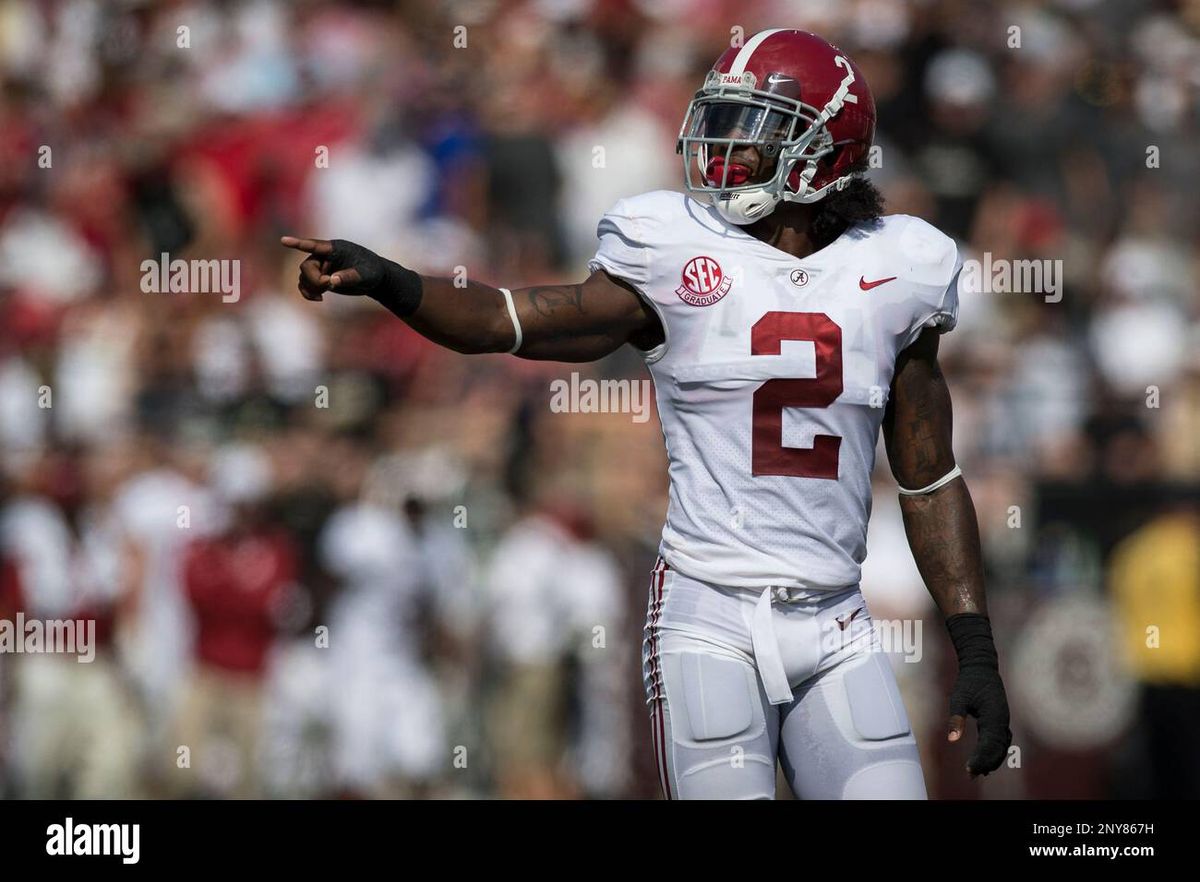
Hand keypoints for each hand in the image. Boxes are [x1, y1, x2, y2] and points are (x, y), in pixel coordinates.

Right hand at [280, 236, 395, 301]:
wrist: (375, 279)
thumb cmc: (373, 272)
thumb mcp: (365, 275)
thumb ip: (349, 276)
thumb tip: (332, 280)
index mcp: (336, 249)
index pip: (315, 246)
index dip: (299, 244)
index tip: (283, 241)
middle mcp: (325, 256)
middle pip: (307, 267)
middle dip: (314, 280)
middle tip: (328, 286)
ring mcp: (322, 267)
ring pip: (304, 277)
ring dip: (311, 288)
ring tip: (324, 296)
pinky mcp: (322, 277)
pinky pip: (305, 284)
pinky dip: (308, 293)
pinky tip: (319, 299)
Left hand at [947, 662, 1011, 776]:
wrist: (982, 667)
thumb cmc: (969, 682)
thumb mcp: (959, 698)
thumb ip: (956, 719)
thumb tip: (952, 739)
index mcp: (993, 716)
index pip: (989, 744)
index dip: (980, 758)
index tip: (969, 770)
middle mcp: (1002, 720)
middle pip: (998, 748)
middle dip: (986, 763)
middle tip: (971, 775)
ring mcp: (1003, 720)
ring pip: (1002, 746)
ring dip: (992, 759)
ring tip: (979, 772)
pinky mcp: (1001, 719)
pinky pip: (1001, 740)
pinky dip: (995, 751)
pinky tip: (986, 759)